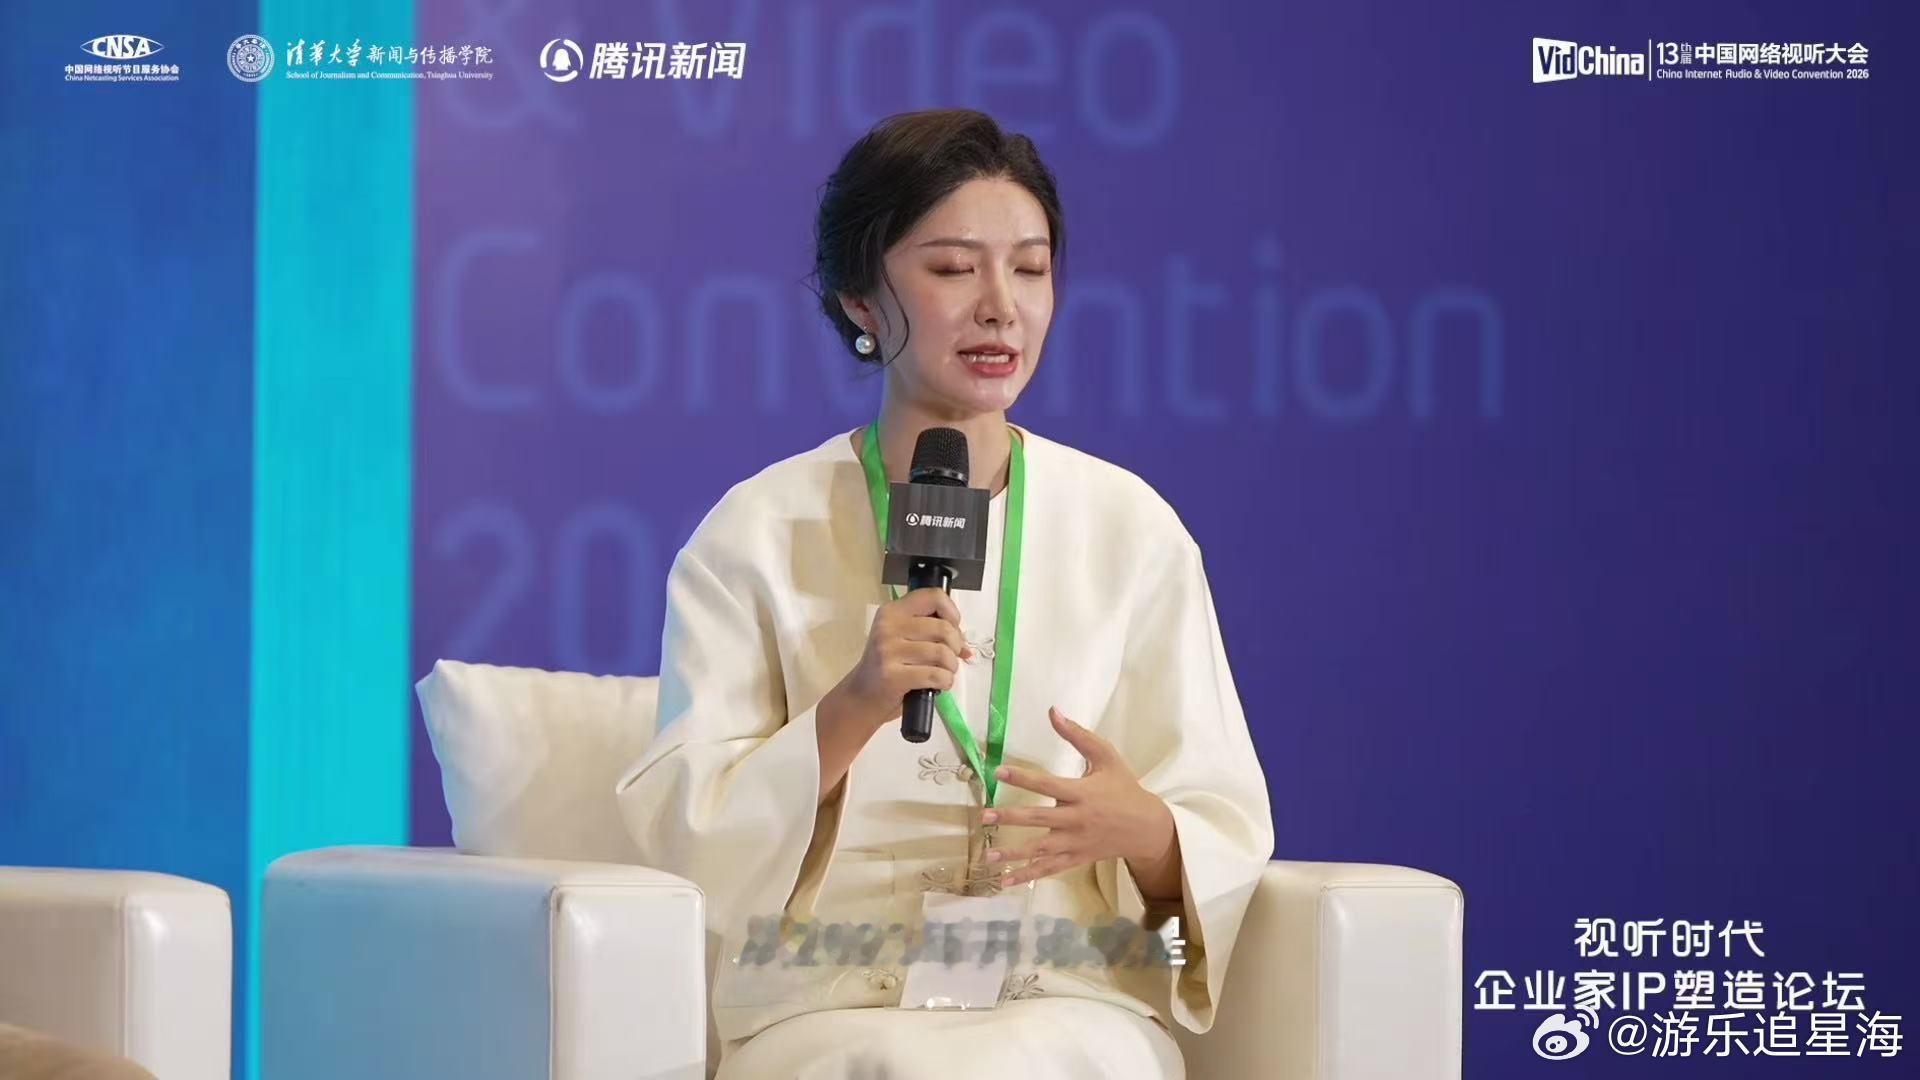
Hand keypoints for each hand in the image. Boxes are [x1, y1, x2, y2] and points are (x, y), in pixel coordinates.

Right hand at [827, 587, 972, 732]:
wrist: (860, 697)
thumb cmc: (886, 667)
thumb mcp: (902, 640)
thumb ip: (931, 634)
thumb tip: (966, 646)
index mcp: (892, 611)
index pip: (933, 597)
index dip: (952, 613)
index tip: (952, 629)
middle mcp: (888, 626)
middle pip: (943, 628)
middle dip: (955, 646)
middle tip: (949, 658)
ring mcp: (888, 651)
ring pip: (942, 653)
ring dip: (951, 667)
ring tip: (944, 672)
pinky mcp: (892, 676)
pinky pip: (935, 675)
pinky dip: (945, 682)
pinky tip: (939, 685)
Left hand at [982, 707, 1180, 894]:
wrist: (1146, 827)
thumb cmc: (1123, 787)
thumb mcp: (1106, 757)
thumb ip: (1079, 736)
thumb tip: (1053, 712)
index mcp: (1083, 793)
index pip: (1048, 784)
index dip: (1023, 777)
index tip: (998, 771)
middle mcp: (1077, 819)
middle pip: (1040, 819)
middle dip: (1011, 818)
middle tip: (984, 816)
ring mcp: (1076, 842)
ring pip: (1041, 850)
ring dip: (1014, 854)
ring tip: (988, 855)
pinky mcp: (1076, 858)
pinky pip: (1049, 869)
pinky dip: (1028, 876)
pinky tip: (1005, 881)